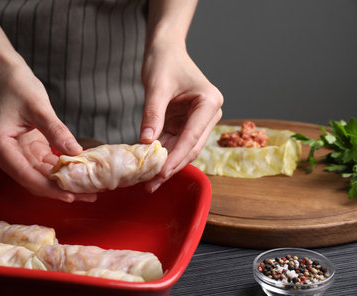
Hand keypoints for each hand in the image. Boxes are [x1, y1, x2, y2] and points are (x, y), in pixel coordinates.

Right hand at [0, 61, 96, 201]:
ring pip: (42, 176)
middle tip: (89, 196)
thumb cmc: (20, 88)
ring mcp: (16, 155)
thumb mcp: (39, 108)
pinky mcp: (27, 151)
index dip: (49, 188)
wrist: (10, 78)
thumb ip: (56, 131)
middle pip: (34, 180)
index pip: (26, 174)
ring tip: (89, 189)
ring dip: (64, 183)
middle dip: (61, 190)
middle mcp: (5, 155)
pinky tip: (80, 174)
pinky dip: (62, 170)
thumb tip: (76, 153)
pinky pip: (46, 166)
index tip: (71, 195)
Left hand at [140, 42, 222, 191]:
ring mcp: (198, 121)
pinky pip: (175, 143)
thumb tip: (147, 142)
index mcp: (209, 102)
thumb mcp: (157, 86)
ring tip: (148, 181)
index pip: (192, 136)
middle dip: (171, 166)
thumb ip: (153, 114)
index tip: (160, 174)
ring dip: (167, 164)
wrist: (165, 50)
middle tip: (152, 184)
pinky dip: (163, 154)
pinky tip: (149, 166)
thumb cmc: (164, 61)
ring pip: (184, 149)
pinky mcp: (186, 124)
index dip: (176, 157)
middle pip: (191, 147)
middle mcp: (209, 114)